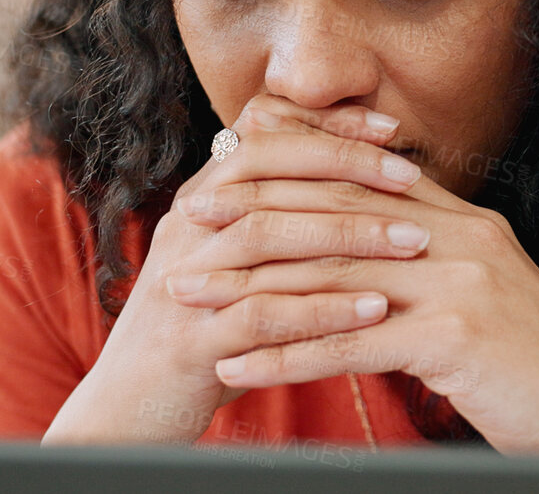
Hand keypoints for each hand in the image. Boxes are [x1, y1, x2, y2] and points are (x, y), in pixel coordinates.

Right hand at [42, 96, 431, 444]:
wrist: (127, 412)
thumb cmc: (201, 333)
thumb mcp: (233, 266)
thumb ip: (276, 223)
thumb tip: (350, 186)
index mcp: (201, 202)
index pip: (261, 132)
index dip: (325, 125)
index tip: (390, 128)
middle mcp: (188, 229)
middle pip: (265, 167)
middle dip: (345, 167)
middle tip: (411, 176)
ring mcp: (185, 282)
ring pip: (266, 234)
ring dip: (346, 233)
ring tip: (412, 241)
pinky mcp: (190, 343)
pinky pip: (262, 315)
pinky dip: (323, 309)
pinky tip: (375, 309)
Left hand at [164, 105, 538, 486]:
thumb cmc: (537, 375)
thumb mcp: (484, 299)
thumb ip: (430, 261)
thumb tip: (366, 252)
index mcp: (467, 223)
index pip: (362, 176)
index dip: (288, 169)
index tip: (225, 169)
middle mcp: (462, 238)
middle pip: (334, 214)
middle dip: (251, 216)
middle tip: (186, 221)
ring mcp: (462, 284)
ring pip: (330, 279)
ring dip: (248, 290)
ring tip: (189, 299)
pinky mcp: (457, 338)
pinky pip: (347, 345)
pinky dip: (282, 358)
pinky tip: (235, 368)